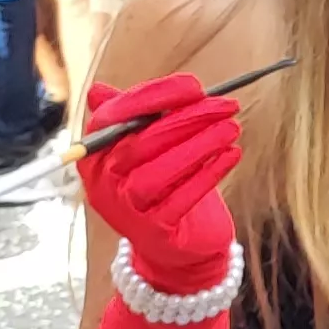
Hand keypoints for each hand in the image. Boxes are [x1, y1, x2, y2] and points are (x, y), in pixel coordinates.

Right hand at [77, 77, 242, 294]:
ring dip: (199, 145)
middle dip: (186, 119)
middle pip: (140, 143)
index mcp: (95, 155)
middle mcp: (103, 183)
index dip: (152, 97)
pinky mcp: (154, 231)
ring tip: (232, 128)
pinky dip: (209, 173)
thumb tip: (99, 89)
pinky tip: (233, 155)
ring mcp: (126, 210)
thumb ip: (135, 116)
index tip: (195, 85)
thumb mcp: (149, 147)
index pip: (113, 118)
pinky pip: (182, 199)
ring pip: (158, 172)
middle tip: (227, 106)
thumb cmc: (165, 184)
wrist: (178, 243)